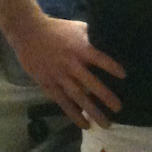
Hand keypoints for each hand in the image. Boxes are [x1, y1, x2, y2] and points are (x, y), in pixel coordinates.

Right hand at [10, 15, 125, 128]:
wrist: (28, 33)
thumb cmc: (56, 29)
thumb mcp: (77, 27)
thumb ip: (91, 36)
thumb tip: (107, 41)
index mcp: (80, 49)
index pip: (99, 59)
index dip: (111, 67)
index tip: (124, 76)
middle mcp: (71, 64)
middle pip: (91, 83)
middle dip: (105, 97)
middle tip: (119, 109)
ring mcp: (59, 76)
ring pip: (78, 97)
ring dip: (92, 111)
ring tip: (105, 123)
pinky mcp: (48, 84)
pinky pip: (62, 101)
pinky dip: (73, 113)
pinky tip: (84, 124)